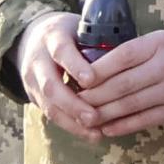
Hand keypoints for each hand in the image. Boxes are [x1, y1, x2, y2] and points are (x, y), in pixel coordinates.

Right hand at [17, 10, 102, 136]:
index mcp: (53, 37)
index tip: (91, 80)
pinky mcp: (34, 96)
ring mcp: (32, 80)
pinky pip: (51, 114)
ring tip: (95, 133)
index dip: (75, 66)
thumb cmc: (71, 34)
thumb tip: (131, 59)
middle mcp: (38, 60)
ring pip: (48, 104)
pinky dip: (71, 126)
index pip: (61, 51)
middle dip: (73, 104)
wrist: (35, 38)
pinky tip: (91, 134)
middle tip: (94, 117)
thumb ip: (99, 42)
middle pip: (50, 85)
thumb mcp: (81, 29)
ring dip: (72, 121)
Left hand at [78, 29, 163, 137]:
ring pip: (129, 104)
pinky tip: (107, 129)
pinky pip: (144, 120)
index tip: (77, 78)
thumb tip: (98, 66)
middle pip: (121, 84)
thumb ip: (137, 51)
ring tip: (84, 118)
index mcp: (159, 45)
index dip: (96, 70)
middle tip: (74, 102)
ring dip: (103, 113)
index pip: (121, 56)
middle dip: (93, 95)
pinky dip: (123, 126)